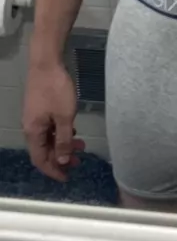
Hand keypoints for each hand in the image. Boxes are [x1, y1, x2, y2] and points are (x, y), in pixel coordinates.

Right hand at [23, 63, 84, 181]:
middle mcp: (30, 127)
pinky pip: (49, 127)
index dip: (53, 171)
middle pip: (44, 150)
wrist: (46, 62)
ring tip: (81, 146)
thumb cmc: (56, 90)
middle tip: (78, 162)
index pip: (40, 160)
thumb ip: (63, 140)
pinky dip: (61, 133)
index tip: (66, 177)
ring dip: (63, 145)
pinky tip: (73, 131)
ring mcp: (35, 117)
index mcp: (33, 132)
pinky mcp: (40, 108)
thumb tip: (61, 160)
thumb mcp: (65, 117)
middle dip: (60, 158)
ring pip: (48, 138)